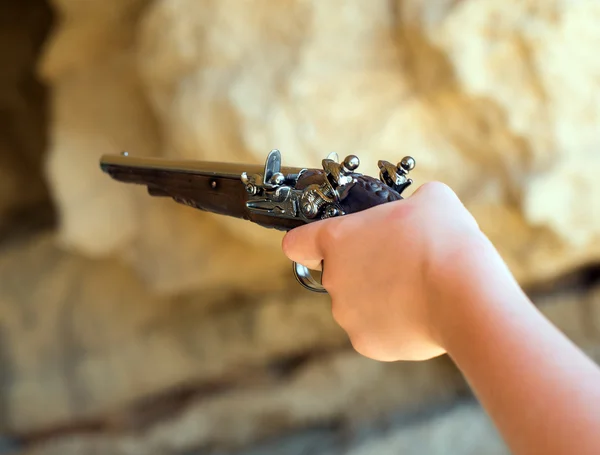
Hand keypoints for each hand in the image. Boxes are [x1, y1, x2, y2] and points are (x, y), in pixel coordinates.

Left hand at [282, 182, 486, 361]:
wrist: (466, 295)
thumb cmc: (444, 240)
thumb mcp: (431, 200)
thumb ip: (412, 203)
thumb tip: (419, 209)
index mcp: (337, 239)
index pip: (297, 244)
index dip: (309, 243)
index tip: (325, 246)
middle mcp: (334, 279)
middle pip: (337, 274)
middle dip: (363, 269)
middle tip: (400, 262)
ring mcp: (348, 315)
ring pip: (358, 304)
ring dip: (379, 297)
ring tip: (418, 289)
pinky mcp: (368, 344)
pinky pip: (376, 331)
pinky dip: (394, 325)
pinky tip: (421, 313)